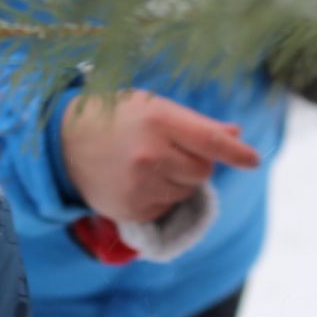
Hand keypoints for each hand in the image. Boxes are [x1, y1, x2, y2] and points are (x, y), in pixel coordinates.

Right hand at [60, 91, 259, 224]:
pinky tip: (136, 182)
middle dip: (195, 164)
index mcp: (158, 118)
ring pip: (186, 191)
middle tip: (168, 151)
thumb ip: (195, 124)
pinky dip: (159, 198)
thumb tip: (235, 135)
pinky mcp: (131, 208)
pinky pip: (166, 207)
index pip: (209, 139)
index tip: (254, 160)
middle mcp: (150, 152)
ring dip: (177, 182)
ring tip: (147, 166)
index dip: (235, 152)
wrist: (63, 143)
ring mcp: (140, 183)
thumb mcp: (153, 108)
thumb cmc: (116, 119)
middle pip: (202, 171)